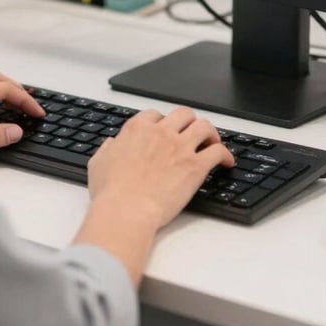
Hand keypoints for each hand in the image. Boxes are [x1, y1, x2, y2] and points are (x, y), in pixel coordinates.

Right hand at [87, 107, 234, 230]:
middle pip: (183, 114)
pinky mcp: (196, 166)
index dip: (163, 122)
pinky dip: (225, 155)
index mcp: (137, 129)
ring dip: (210, 133)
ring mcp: (180, 147)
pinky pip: (218, 152)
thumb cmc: (111, 192)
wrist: (126, 210)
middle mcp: (161, 133)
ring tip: (213, 142)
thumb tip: (112, 144)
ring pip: (204, 126)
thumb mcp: (98, 163)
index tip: (165, 131)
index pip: (155, 115)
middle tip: (192, 133)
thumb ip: (107, 149)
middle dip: (189, 122)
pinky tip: (226, 162)